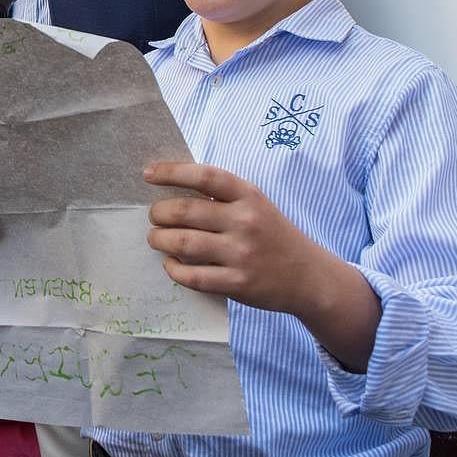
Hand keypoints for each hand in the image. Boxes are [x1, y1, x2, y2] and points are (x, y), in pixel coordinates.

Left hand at [145, 161, 332, 314]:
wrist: (309, 276)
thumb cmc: (271, 234)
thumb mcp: (255, 204)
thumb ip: (221, 195)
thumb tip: (169, 186)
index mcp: (248, 196)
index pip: (204, 177)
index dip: (171, 172)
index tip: (148, 174)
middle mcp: (245, 222)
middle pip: (184, 211)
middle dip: (158, 213)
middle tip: (154, 216)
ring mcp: (241, 254)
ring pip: (183, 243)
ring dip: (159, 240)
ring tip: (156, 238)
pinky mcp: (238, 284)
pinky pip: (192, 276)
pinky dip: (173, 269)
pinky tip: (171, 264)